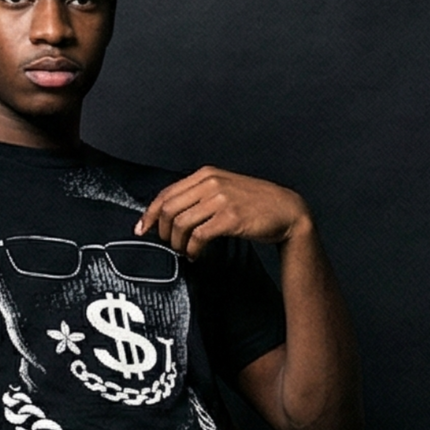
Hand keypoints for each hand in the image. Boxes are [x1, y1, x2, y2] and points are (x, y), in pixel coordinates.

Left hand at [136, 167, 309, 258]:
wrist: (287, 211)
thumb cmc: (255, 204)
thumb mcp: (225, 190)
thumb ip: (200, 196)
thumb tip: (170, 215)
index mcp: (206, 174)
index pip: (166, 193)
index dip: (150, 214)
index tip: (142, 229)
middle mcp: (211, 183)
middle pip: (169, 209)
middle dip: (163, 232)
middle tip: (171, 245)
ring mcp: (221, 199)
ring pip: (181, 224)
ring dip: (178, 244)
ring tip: (185, 252)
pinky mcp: (230, 217)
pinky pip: (198, 236)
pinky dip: (192, 250)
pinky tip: (197, 255)